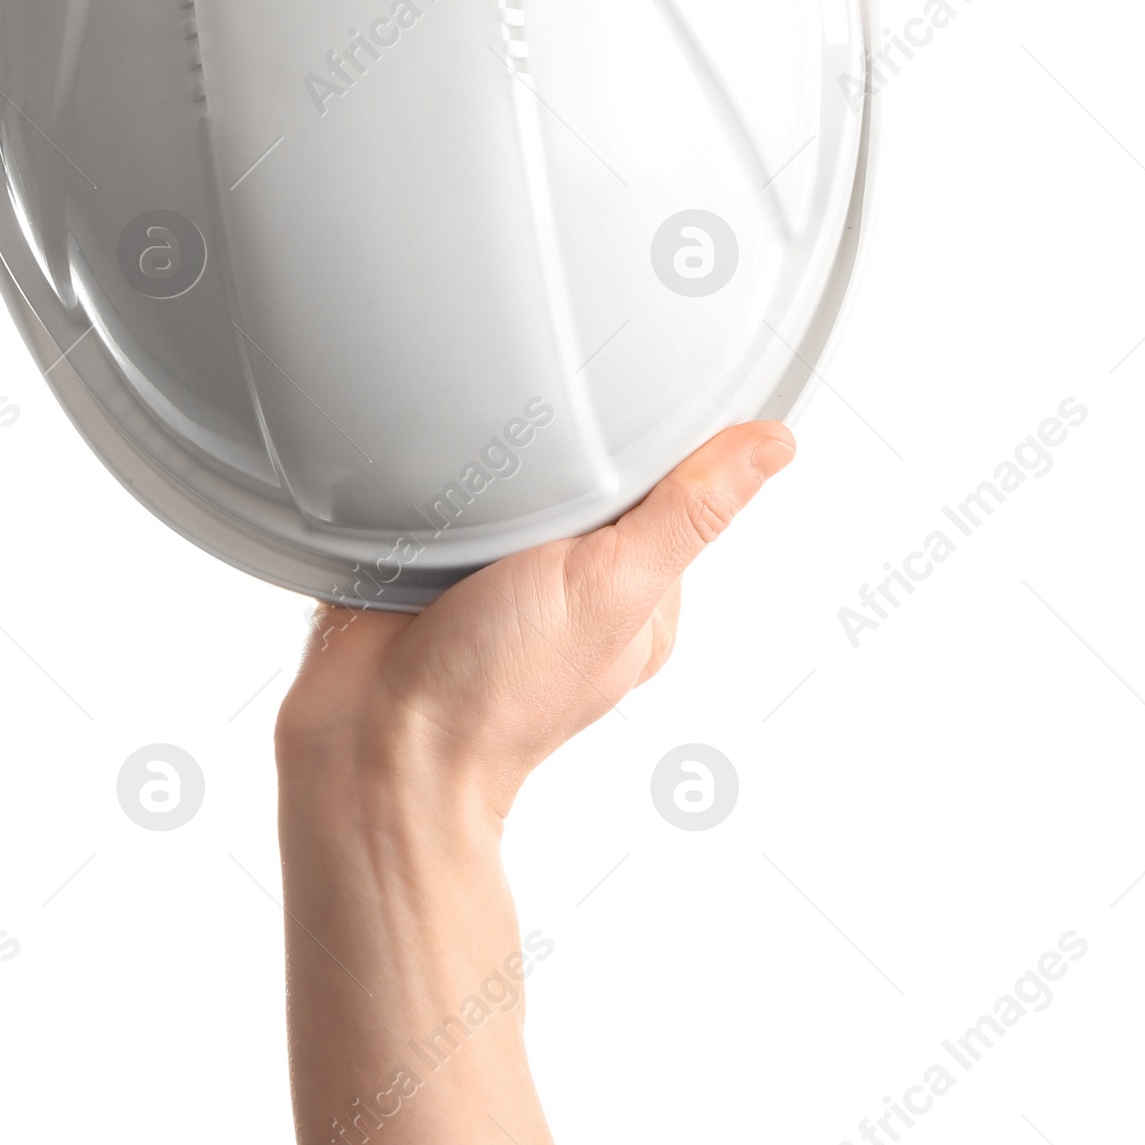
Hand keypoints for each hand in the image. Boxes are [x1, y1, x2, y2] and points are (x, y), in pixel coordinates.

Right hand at [276, 421, 794, 821]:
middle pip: (586, 474)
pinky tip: (428, 484)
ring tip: (468, 478)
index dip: (650, 442)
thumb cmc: (496, 692)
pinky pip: (446, 489)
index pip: (666, 484)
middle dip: (561, 446)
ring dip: (491, 457)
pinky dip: (437, 475)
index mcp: (638, 595)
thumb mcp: (612, 588)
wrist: (371, 739)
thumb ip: (688, 515)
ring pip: (514, 476)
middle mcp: (574, 583)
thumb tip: (773, 445)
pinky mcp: (433, 560)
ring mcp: (501, 573)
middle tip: (528, 460)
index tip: (629, 405)